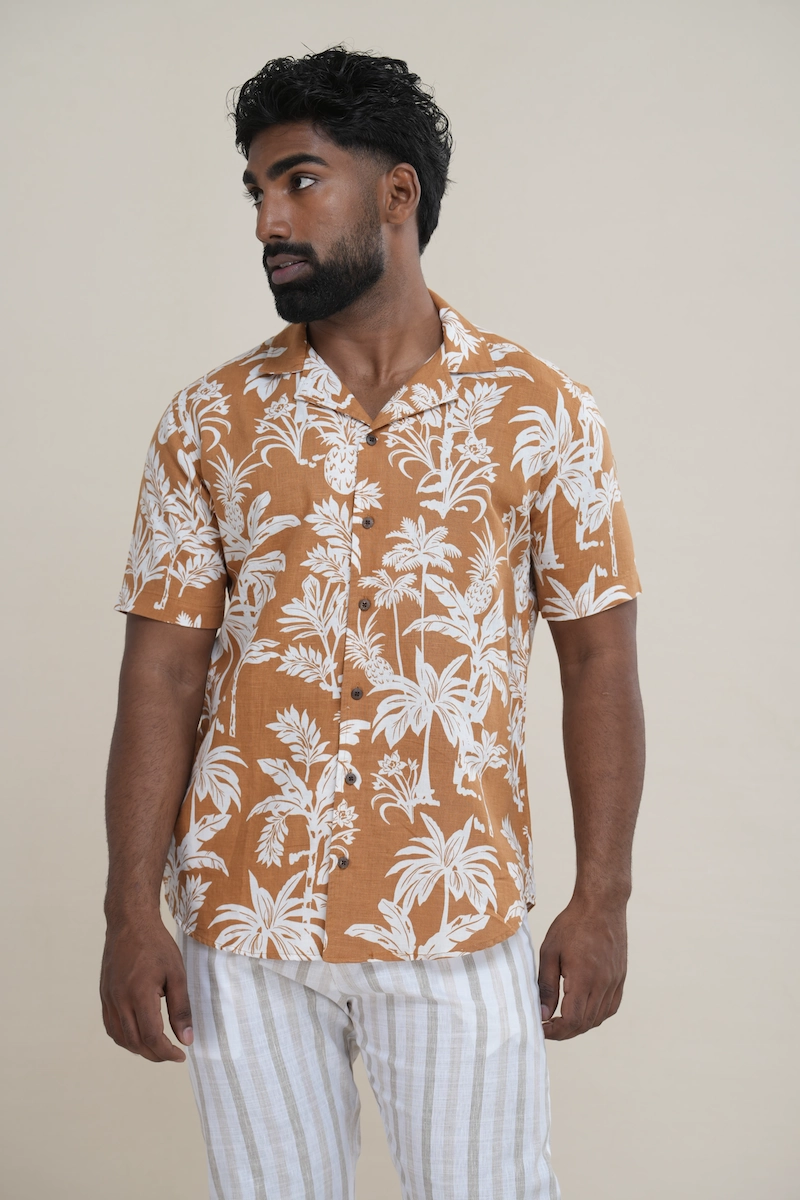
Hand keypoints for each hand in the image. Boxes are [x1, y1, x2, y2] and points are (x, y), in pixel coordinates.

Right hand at [100, 917, 193, 1062]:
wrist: (130, 922)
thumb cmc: (156, 945)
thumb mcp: (177, 974)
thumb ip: (181, 1009)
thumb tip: (187, 1039)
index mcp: (139, 994)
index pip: (152, 1037)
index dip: (167, 1052)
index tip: (181, 1055)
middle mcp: (120, 1000)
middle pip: (135, 1042)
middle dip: (155, 1054)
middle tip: (173, 1053)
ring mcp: (108, 998)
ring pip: (120, 1037)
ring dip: (139, 1048)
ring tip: (158, 1047)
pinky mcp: (104, 995)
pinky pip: (111, 1025)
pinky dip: (125, 1037)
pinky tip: (138, 1034)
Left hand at [537, 897, 627, 1039]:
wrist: (602, 905)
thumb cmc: (572, 924)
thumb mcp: (550, 951)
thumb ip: (547, 985)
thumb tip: (543, 1014)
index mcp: (584, 978)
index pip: (571, 1021)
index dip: (555, 1031)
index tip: (540, 1028)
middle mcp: (603, 984)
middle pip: (585, 1024)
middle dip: (564, 1032)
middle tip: (547, 1027)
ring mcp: (614, 982)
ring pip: (598, 1018)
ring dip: (579, 1025)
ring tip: (561, 1020)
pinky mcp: (620, 978)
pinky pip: (610, 1007)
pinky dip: (595, 1015)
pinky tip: (582, 1009)